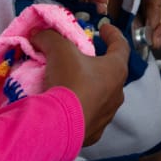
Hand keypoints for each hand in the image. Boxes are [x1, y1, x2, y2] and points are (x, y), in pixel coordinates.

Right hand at [33, 22, 128, 145]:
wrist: (59, 126)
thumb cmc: (68, 82)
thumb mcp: (59, 50)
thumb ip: (50, 37)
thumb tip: (39, 34)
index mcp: (116, 70)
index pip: (121, 45)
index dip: (113, 33)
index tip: (103, 28)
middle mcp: (117, 93)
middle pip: (110, 72)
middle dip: (96, 63)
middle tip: (81, 57)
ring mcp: (107, 115)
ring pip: (100, 96)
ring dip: (88, 87)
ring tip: (69, 82)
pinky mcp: (93, 133)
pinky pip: (87, 115)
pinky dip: (78, 107)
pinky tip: (65, 105)